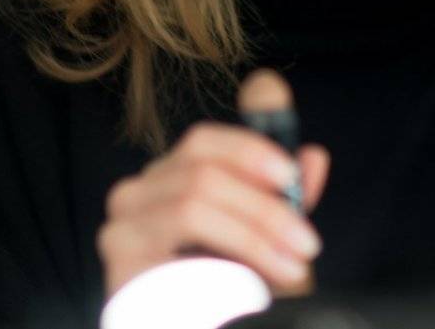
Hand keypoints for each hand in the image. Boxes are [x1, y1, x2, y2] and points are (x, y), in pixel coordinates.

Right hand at [97, 121, 331, 300]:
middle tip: (306, 243)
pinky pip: (177, 241)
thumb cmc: (228, 292)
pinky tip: (251, 285)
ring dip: (254, 234)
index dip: (248, 150)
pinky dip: (225, 256)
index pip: (202, 142)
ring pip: (193, 200)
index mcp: (171, 179)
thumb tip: (314, 157)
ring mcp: (123, 225)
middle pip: (203, 171)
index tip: (290, 175)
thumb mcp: (266, 240)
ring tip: (291, 267)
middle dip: (265, 207)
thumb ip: (288, 198)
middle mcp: (139, 193)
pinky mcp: (120, 260)